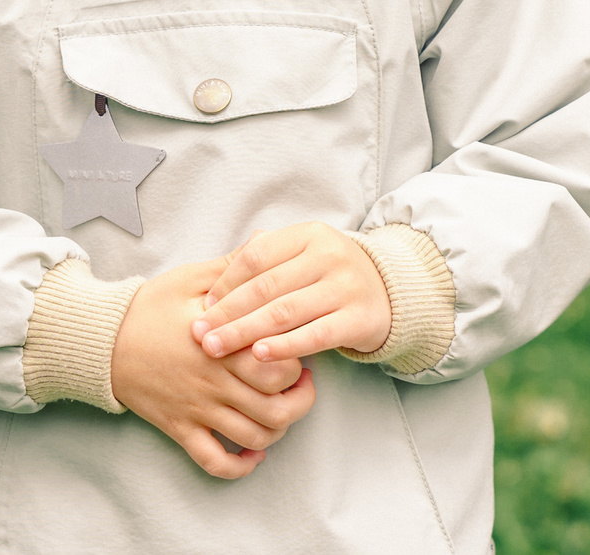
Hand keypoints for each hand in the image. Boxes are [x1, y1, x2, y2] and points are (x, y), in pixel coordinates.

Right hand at [111, 259, 316, 479]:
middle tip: (301, 383)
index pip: (279, 366)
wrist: (101, 341)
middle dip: (299, 400)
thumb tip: (264, 242)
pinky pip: (214, 462)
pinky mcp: (180, 428)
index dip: (299, 360)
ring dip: (277, 432)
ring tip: (281, 412)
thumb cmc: (148, 307)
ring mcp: (197, 410)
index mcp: (222, 345)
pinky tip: (252, 454)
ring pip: (254, 438)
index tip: (299, 349)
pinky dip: (239, 466)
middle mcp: (214, 383)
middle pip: (277, 409)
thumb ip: (232, 267)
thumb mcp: (191, 279)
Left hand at [194, 223, 391, 364]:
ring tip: (217, 347)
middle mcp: (329, 255)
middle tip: (199, 333)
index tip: (204, 306)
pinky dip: (285, 346)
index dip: (226, 282)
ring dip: (246, 332)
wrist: (390, 291)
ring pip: (286, 312)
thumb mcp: (303, 253)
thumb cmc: (330, 274)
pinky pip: (316, 335)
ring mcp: (346, 286)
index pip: (256, 257)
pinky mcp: (359, 318)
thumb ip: (266, 257)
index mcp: (308, 234)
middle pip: (266, 287)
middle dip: (227, 312)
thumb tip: (215, 275)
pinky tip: (259, 355)